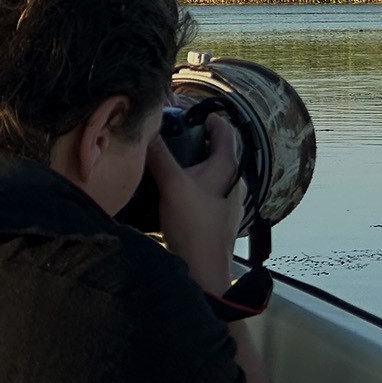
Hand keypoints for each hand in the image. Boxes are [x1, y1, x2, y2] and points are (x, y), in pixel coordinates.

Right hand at [147, 113, 245, 296]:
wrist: (204, 269)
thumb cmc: (194, 226)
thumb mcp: (171, 184)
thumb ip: (159, 155)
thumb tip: (146, 130)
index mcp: (228, 167)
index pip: (225, 130)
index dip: (209, 117)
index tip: (189, 113)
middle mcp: (235, 180)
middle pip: (220, 150)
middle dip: (198, 140)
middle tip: (175, 135)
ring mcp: (230, 199)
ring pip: (215, 171)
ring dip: (196, 163)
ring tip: (172, 162)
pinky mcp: (221, 215)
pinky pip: (211, 190)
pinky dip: (196, 183)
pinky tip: (178, 191)